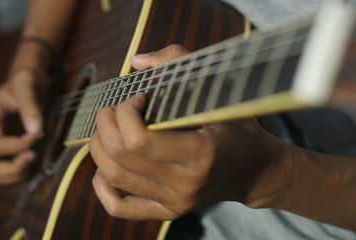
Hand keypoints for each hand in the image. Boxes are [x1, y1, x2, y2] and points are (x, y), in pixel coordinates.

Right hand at [0, 41, 49, 184]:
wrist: (28, 83)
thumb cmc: (26, 80)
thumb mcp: (27, 85)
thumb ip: (30, 105)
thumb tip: (36, 130)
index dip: (18, 145)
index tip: (40, 133)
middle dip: (13, 167)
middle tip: (33, 154)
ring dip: (17, 172)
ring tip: (33, 154)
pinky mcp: (0, 153)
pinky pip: (5, 174)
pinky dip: (19, 173)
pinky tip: (30, 157)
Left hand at [90, 45, 289, 219]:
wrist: (254, 170)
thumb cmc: (238, 129)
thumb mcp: (220, 90)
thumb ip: (179, 63)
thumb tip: (136, 61)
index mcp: (201, 153)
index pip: (139, 139)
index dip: (126, 112)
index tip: (138, 98)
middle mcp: (185, 183)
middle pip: (121, 156)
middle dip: (107, 124)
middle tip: (116, 109)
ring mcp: (175, 201)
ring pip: (115, 177)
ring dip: (100, 147)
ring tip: (110, 129)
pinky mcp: (168, 211)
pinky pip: (121, 208)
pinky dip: (102, 188)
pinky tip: (103, 170)